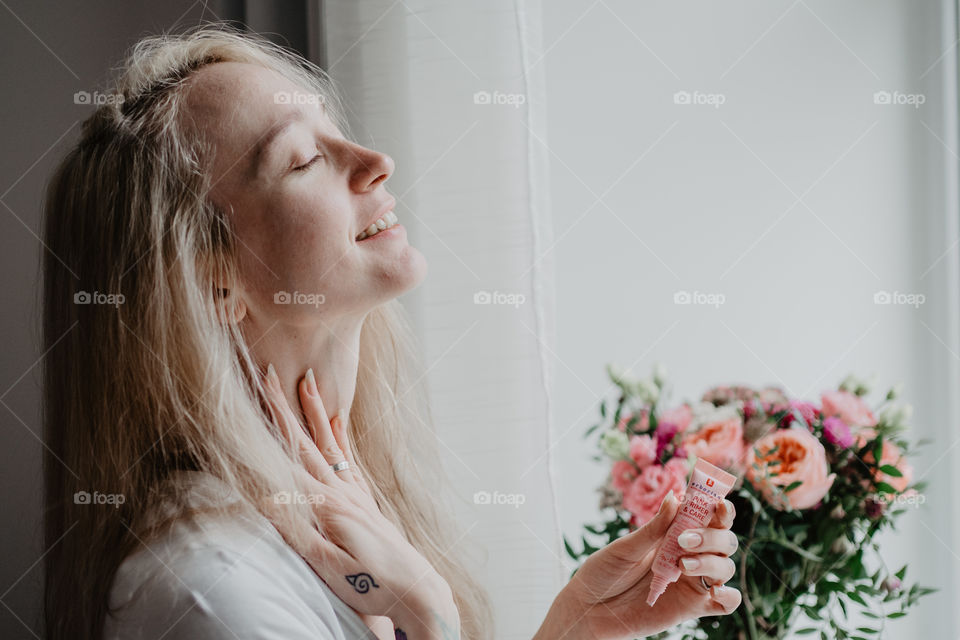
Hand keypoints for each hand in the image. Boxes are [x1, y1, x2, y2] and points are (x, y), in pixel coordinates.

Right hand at [260, 364, 459, 638]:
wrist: (416, 590)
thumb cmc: (370, 583)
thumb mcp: (327, 564)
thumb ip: (297, 530)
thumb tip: (265, 496)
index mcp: (327, 504)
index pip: (288, 457)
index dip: (269, 426)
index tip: (251, 395)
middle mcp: (341, 491)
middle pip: (306, 440)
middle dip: (284, 406)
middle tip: (270, 372)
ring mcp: (355, 493)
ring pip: (329, 442)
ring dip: (314, 411)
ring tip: (307, 380)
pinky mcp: (365, 500)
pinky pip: (348, 459)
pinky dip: (340, 436)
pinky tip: (337, 420)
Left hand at [536, 492, 740, 639]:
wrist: (590, 607)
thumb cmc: (604, 572)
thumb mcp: (626, 547)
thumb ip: (654, 528)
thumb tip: (675, 497)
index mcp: (676, 534)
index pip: (709, 518)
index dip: (720, 509)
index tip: (717, 504)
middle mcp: (691, 555)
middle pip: (724, 541)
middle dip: (712, 536)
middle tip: (684, 539)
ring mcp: (693, 581)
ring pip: (725, 567)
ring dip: (712, 562)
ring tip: (681, 563)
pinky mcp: (693, 607)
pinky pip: (726, 603)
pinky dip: (730, 596)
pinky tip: (715, 590)